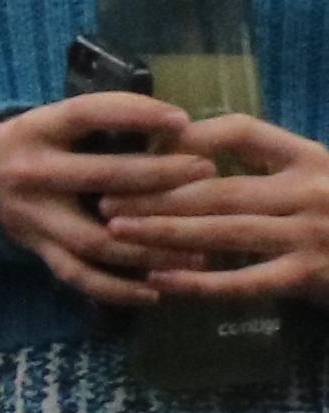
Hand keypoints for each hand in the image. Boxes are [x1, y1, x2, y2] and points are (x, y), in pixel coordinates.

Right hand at [0, 93, 214, 305]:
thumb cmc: (28, 145)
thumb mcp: (49, 123)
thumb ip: (99, 125)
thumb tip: (175, 128)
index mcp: (36, 130)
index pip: (88, 114)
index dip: (136, 114)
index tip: (182, 120)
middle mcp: (32, 173)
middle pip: (104, 177)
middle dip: (161, 175)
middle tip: (206, 171)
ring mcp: (33, 216)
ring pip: (98, 238)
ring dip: (151, 247)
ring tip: (198, 248)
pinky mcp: (37, 249)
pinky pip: (79, 275)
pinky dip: (117, 289)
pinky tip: (156, 292)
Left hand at [119, 111, 328, 299]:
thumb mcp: (315, 178)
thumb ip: (268, 167)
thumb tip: (187, 153)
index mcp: (311, 157)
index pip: (242, 131)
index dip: (190, 136)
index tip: (146, 149)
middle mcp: (310, 190)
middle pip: (219, 187)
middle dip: (156, 193)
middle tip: (105, 197)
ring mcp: (310, 235)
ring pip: (223, 231)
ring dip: (164, 231)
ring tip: (116, 230)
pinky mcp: (307, 277)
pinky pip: (242, 281)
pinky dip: (197, 281)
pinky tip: (158, 279)